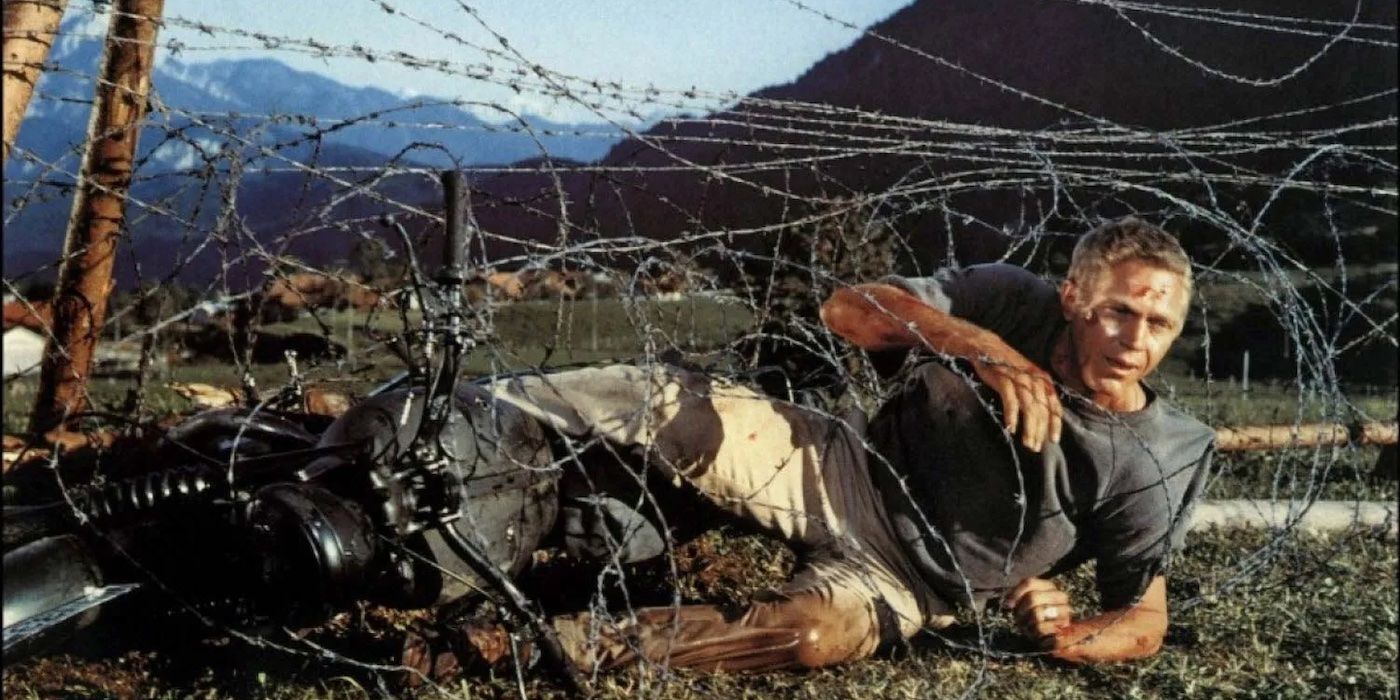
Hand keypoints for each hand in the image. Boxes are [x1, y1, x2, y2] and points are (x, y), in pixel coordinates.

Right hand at [970, 335, 1061, 451]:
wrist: (985, 346)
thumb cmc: (1006, 366)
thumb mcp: (1025, 377)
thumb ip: (1035, 394)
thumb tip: (1041, 419)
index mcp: (1042, 380)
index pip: (1054, 405)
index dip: (1055, 424)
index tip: (1053, 440)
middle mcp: (1033, 378)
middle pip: (1041, 410)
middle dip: (1039, 431)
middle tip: (1034, 447)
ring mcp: (1018, 377)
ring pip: (1029, 407)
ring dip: (1028, 427)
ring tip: (1026, 443)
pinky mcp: (1002, 377)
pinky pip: (1010, 400)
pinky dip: (1012, 415)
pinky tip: (1011, 428)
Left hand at [1004, 577, 1072, 646]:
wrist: (1051, 637)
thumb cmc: (1033, 618)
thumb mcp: (1024, 605)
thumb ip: (1018, 598)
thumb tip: (1009, 602)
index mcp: (1049, 586)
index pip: (1029, 582)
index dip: (1016, 593)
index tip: (1009, 604)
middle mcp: (1060, 595)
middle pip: (1032, 597)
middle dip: (1022, 610)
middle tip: (1020, 618)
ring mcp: (1065, 611)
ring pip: (1037, 613)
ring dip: (1027, 622)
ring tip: (1029, 626)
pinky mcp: (1065, 626)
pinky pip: (1041, 627)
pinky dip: (1034, 632)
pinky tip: (1036, 633)